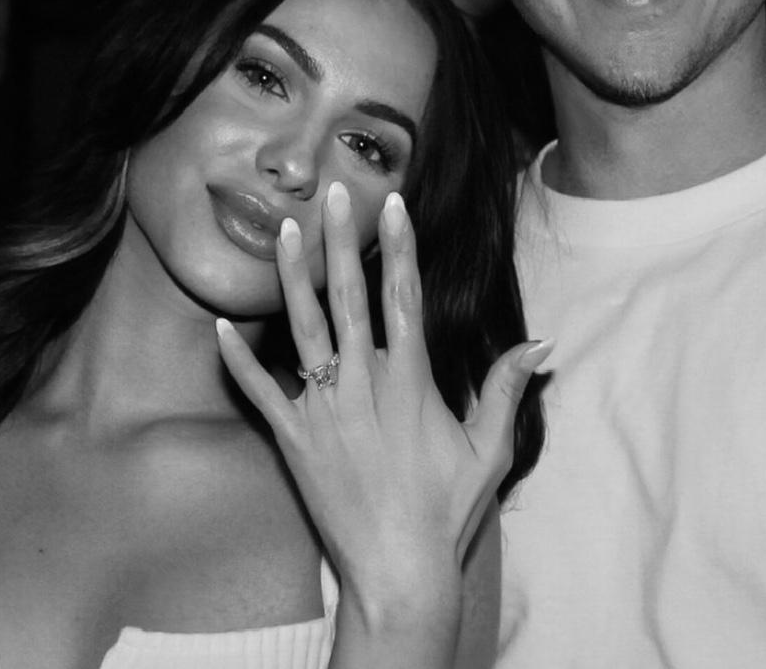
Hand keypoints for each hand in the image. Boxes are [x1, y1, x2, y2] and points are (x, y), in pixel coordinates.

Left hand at [216, 182, 548, 631]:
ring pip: (303, 329)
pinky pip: (258, 391)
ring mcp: (322, 410)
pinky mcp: (292, 440)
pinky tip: (224, 323)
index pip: (403, 297)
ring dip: (294, 277)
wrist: (398, 571)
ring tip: (286, 230)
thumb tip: (540, 343)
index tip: (391, 205)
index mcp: (412, 382)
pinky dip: (239, 358)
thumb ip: (506, 390)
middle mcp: (363, 385)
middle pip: (350, 298)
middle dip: (341, 241)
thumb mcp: (489, 450)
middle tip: (333, 194)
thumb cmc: (447, 511)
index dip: (398, 247)